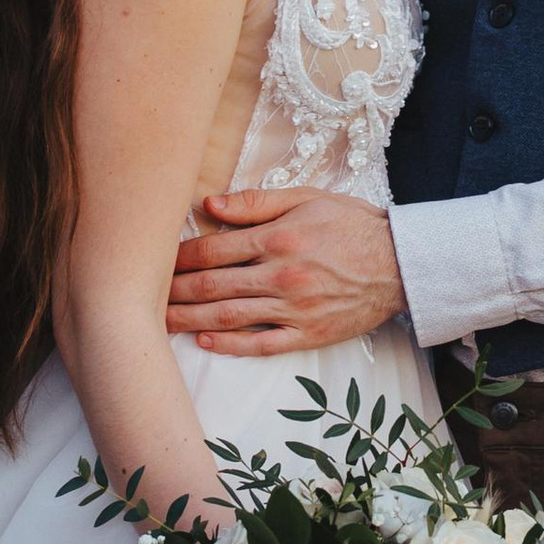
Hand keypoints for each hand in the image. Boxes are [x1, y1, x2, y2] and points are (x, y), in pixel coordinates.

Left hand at [165, 187, 408, 353]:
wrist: (400, 263)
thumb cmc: (351, 225)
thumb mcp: (306, 198)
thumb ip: (255, 202)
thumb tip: (208, 205)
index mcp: (278, 239)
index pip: (214, 249)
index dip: (180, 256)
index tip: (157, 259)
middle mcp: (282, 276)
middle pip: (214, 286)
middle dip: (175, 291)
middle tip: (143, 295)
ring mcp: (294, 310)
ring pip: (229, 318)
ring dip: (189, 320)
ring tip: (159, 321)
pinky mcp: (308, 334)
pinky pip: (261, 344)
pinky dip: (230, 344)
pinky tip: (204, 340)